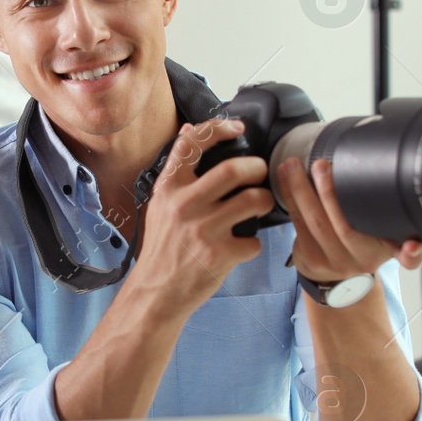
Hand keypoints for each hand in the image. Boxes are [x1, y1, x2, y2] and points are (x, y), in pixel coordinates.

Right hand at [128, 117, 277, 317]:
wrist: (156, 292)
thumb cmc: (162, 248)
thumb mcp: (160, 204)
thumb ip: (177, 170)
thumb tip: (189, 129)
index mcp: (169, 188)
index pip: (193, 143)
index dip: (219, 128)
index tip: (238, 129)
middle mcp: (185, 205)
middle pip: (234, 169)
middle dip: (257, 167)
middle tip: (260, 173)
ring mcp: (203, 230)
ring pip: (253, 200)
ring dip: (265, 201)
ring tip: (260, 206)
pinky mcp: (219, 255)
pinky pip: (254, 240)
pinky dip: (254, 243)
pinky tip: (244, 246)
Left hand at [276, 157, 421, 281]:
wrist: (339, 280)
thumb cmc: (363, 245)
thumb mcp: (388, 236)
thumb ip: (400, 219)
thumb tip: (398, 178)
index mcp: (388, 250)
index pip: (408, 256)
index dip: (412, 253)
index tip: (412, 246)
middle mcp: (363, 260)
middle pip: (346, 228)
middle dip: (329, 193)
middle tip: (320, 165)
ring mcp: (334, 262)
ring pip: (315, 223)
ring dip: (300, 190)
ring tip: (293, 165)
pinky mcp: (309, 259)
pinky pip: (297, 224)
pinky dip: (289, 197)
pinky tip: (285, 178)